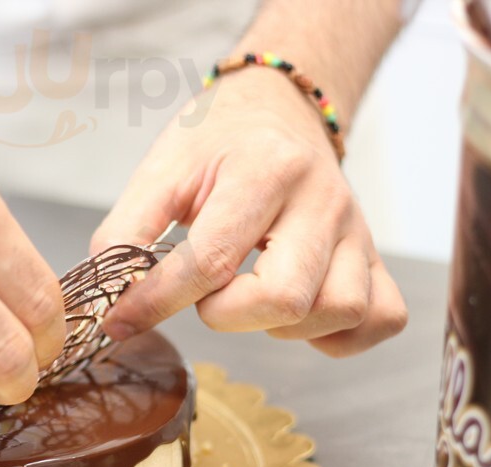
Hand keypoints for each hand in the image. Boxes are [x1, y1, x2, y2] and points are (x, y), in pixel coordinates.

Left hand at [90, 66, 407, 356]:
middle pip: (286, 297)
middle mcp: (321, 201)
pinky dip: (339, 335)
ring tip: (249, 299)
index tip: (122, 320)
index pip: (212, 260)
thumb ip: (127, 229)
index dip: (158, 302)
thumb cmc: (218, 141)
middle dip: (228, 316)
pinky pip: (380, 318)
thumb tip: (110, 298)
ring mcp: (356, 231)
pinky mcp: (374, 256)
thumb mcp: (161, 169)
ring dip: (282, 326)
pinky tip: (298, 317)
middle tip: (206, 294)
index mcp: (265, 170)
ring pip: (339, 311)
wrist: (278, 107)